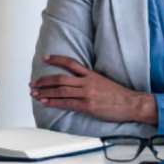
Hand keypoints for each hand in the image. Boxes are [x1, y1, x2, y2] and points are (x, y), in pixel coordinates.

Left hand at [30, 55, 156, 123]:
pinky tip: (45, 102)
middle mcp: (87, 82)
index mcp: (91, 74)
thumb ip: (89, 80)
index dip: (57, 59)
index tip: (45, 58)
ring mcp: (87, 94)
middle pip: (61, 78)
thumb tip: (76, 82)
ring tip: (34, 94)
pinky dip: (54, 102)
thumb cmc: (118, 94)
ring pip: (61, 90)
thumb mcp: (103, 82)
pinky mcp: (87, 106)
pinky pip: (67, 103)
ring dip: (45, 92)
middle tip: (33, 83)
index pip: (71, 63)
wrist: (130, 103)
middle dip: (45, 80)